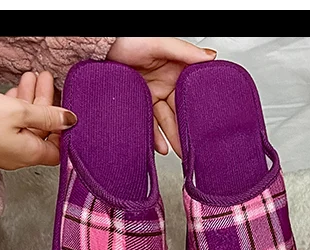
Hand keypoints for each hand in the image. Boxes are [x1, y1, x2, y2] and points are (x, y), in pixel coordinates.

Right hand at [0, 71, 75, 169]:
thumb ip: (46, 116)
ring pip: (25, 125)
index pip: (59, 148)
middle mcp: (19, 156)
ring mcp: (4, 149)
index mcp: (31, 154)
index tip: (63, 108)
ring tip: (33, 78)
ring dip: (30, 101)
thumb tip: (70, 120)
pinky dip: (15, 107)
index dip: (64, 130)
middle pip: (42, 131)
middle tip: (47, 81)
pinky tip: (14, 92)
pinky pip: (10, 125)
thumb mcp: (17, 112)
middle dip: (46, 104)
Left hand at [107, 37, 215, 154]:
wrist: (100, 45)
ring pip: (164, 121)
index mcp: (175, 71)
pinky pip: (148, 123)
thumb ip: (184, 52)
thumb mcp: (159, 42)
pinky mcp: (138, 103)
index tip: (203, 127)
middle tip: (191, 147)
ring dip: (171, 137)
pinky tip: (159, 146)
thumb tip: (209, 57)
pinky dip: (154, 136)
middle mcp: (165, 85)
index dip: (195, 113)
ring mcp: (151, 95)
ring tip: (177, 151)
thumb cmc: (128, 38)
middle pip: (178, 113)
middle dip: (184, 131)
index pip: (189, 97)